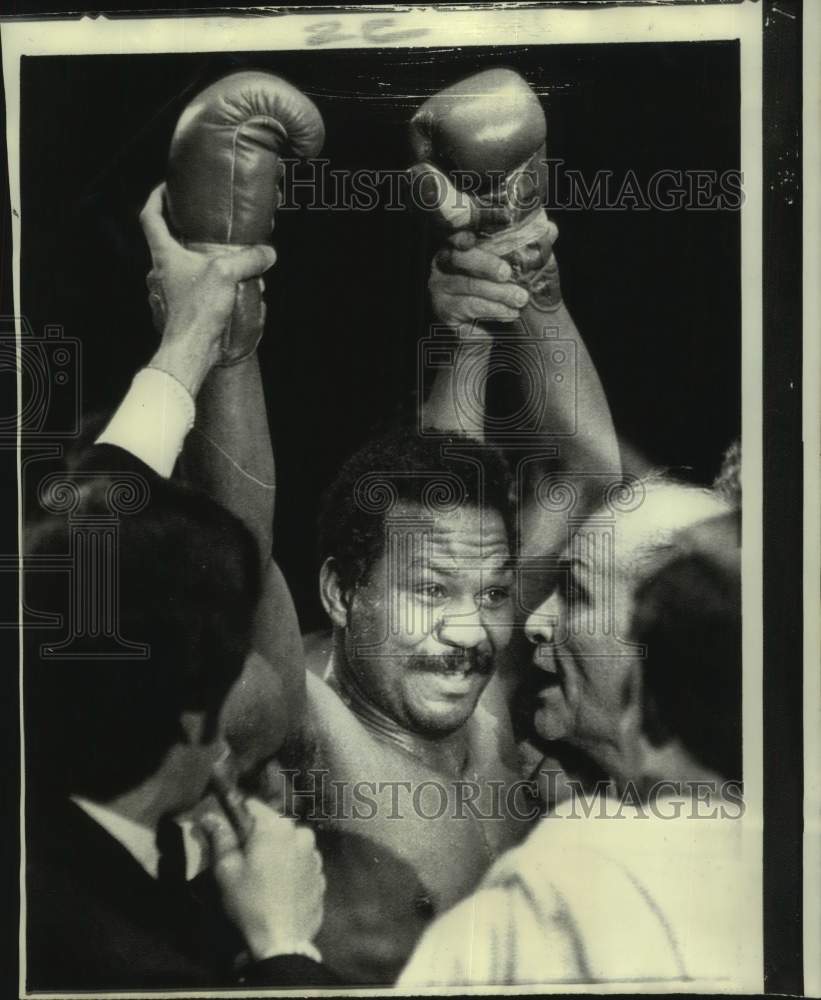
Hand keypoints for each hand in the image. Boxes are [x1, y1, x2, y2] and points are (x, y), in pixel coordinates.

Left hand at [139, 184, 276, 394]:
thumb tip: (268, 252)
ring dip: (201, 251)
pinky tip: (233, 275)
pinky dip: (213, 274)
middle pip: (166, 237)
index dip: (156, 198)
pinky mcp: (188, 302)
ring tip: (224, 244)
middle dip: (182, 223)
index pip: (150, 217)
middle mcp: (165, 267)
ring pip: (185, 260)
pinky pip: (199, 280)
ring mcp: (175, 286)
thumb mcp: (226, 273)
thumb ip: (249, 258)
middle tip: (201, 212)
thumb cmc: (198, 307)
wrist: (193, 348)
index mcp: (164, 253)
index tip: (168, 187)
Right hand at [200, 797, 324, 961]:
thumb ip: (220, 838)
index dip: (239, 815)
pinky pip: (303, 864)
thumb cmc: (249, 902)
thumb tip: (210, 816)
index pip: (254, 806)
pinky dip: (293, 869)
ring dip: (279, 852)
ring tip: (265, 877)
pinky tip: (281, 889)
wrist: (282, 942)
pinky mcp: (322, 876)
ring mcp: (316, 855)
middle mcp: (302, 833)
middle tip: (246, 860)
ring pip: (291, 844)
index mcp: (277, 826)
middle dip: (261, 837)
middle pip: (275, 826)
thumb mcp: (226, 870)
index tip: (229, 831)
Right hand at [429, 230, 530, 331]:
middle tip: (507, 273)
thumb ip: (526, 247)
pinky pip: (470, 307)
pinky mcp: (444, 312)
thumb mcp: (513, 268)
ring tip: (521, 299)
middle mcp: (443, 265)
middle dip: (485, 264)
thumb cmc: (498, 294)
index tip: (474, 238)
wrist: (486, 334)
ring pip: (468, 285)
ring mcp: (440, 289)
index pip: (457, 234)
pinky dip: (494, 310)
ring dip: (497, 292)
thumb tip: (551, 229)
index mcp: (458, 246)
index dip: (463, 234)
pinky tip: (511, 313)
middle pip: (459, 257)